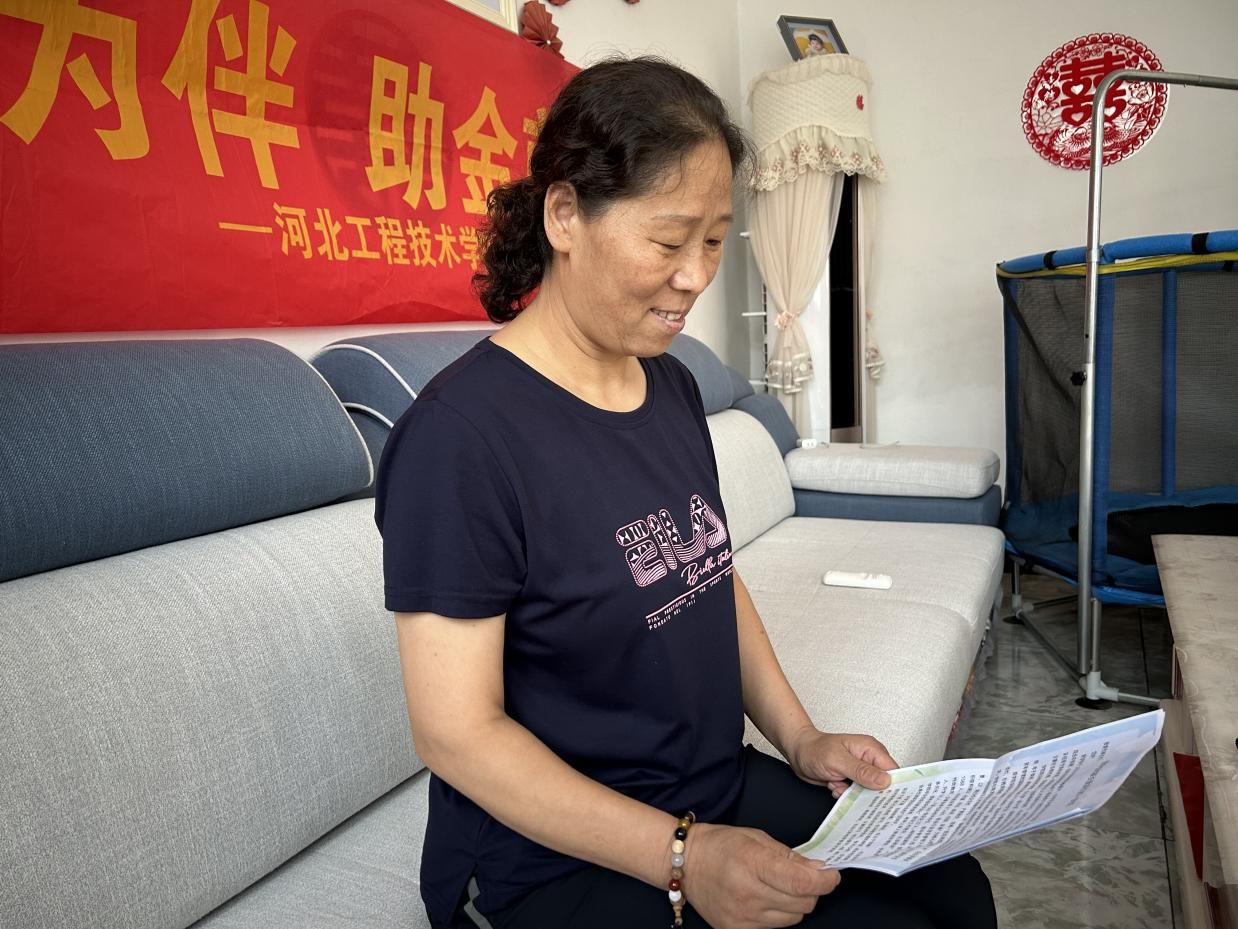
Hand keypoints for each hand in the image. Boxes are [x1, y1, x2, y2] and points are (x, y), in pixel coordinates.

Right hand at [684, 823, 839, 928]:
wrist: (685, 864)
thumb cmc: (721, 845)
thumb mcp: (757, 838)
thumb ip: (790, 856)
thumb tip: (820, 871)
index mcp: (752, 863)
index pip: (802, 882)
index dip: (825, 880)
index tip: (832, 874)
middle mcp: (747, 893)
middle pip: (803, 903)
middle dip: (810, 889)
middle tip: (800, 876)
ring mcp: (742, 917)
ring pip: (793, 918)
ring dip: (794, 903)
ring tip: (777, 887)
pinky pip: (775, 928)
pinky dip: (777, 915)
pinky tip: (764, 900)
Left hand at [785, 728, 897, 798]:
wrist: (798, 752)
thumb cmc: (814, 750)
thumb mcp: (837, 760)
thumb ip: (861, 771)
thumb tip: (885, 781)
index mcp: (870, 749)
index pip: (893, 771)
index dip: (893, 786)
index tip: (888, 800)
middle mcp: (868, 760)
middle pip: (883, 784)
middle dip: (868, 792)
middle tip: (852, 791)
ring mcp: (860, 771)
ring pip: (868, 793)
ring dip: (853, 794)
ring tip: (838, 784)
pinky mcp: (852, 780)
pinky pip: (856, 795)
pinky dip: (845, 795)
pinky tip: (834, 785)